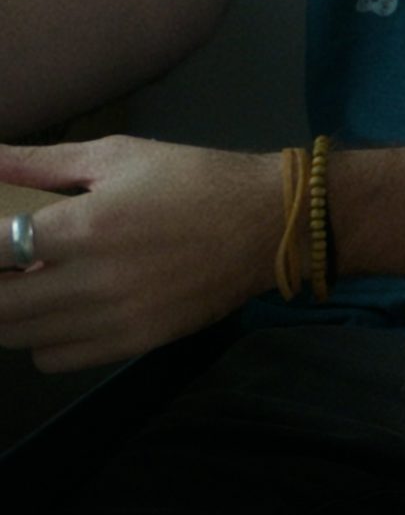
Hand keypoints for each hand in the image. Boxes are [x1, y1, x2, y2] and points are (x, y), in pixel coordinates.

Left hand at [0, 137, 278, 370]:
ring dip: (13, 311)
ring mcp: (112, 319)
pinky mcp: (132, 343)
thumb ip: (41, 162)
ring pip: (17, 337)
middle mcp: (91, 280)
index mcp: (85, 225)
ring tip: (36, 283)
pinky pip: (53, 358)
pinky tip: (64, 309)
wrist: (268, 222)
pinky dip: (44, 338)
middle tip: (9, 264)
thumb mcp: (119, 155)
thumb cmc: (192, 178)